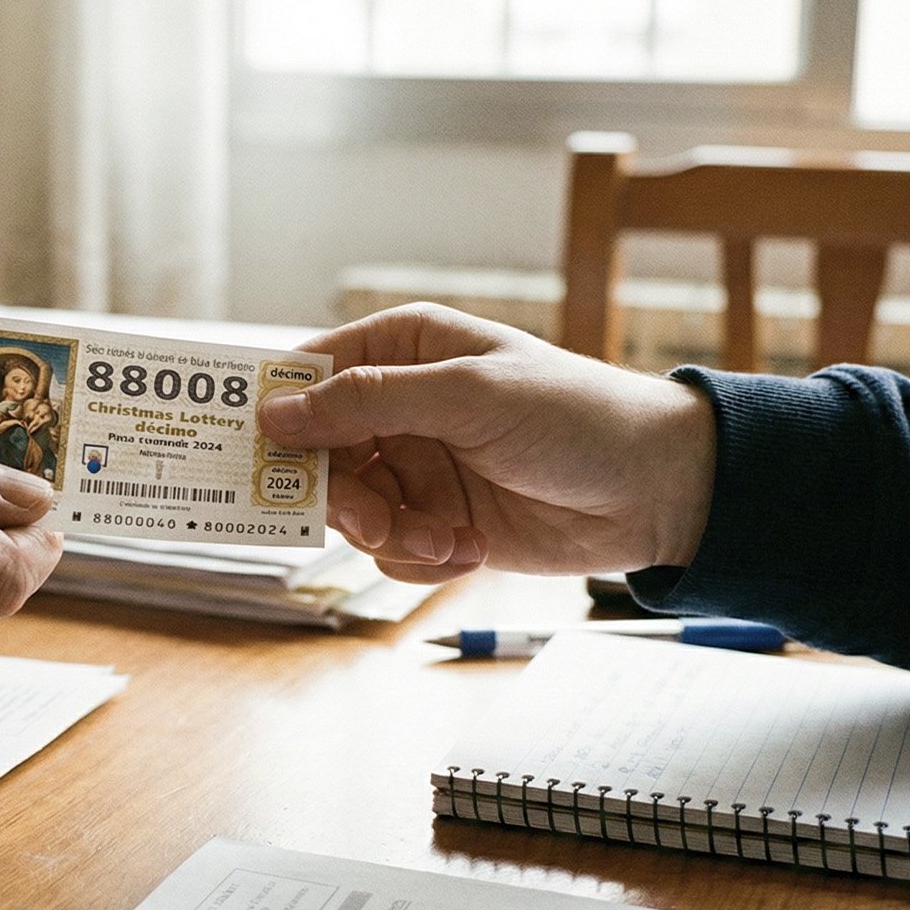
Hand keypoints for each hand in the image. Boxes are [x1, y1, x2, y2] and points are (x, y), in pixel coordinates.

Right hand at [256, 304, 715, 582]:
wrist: (658, 491)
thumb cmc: (576, 416)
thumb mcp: (468, 395)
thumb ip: (368, 401)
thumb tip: (276, 412)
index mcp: (402, 351)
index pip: (307, 375)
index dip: (275, 414)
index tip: (251, 455)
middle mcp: (399, 407)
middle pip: (317, 455)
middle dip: (342, 496)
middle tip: (374, 520)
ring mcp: (417, 466)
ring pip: (350, 511)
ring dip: (389, 534)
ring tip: (446, 538)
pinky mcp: (437, 521)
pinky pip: (388, 551)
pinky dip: (420, 559)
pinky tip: (469, 548)